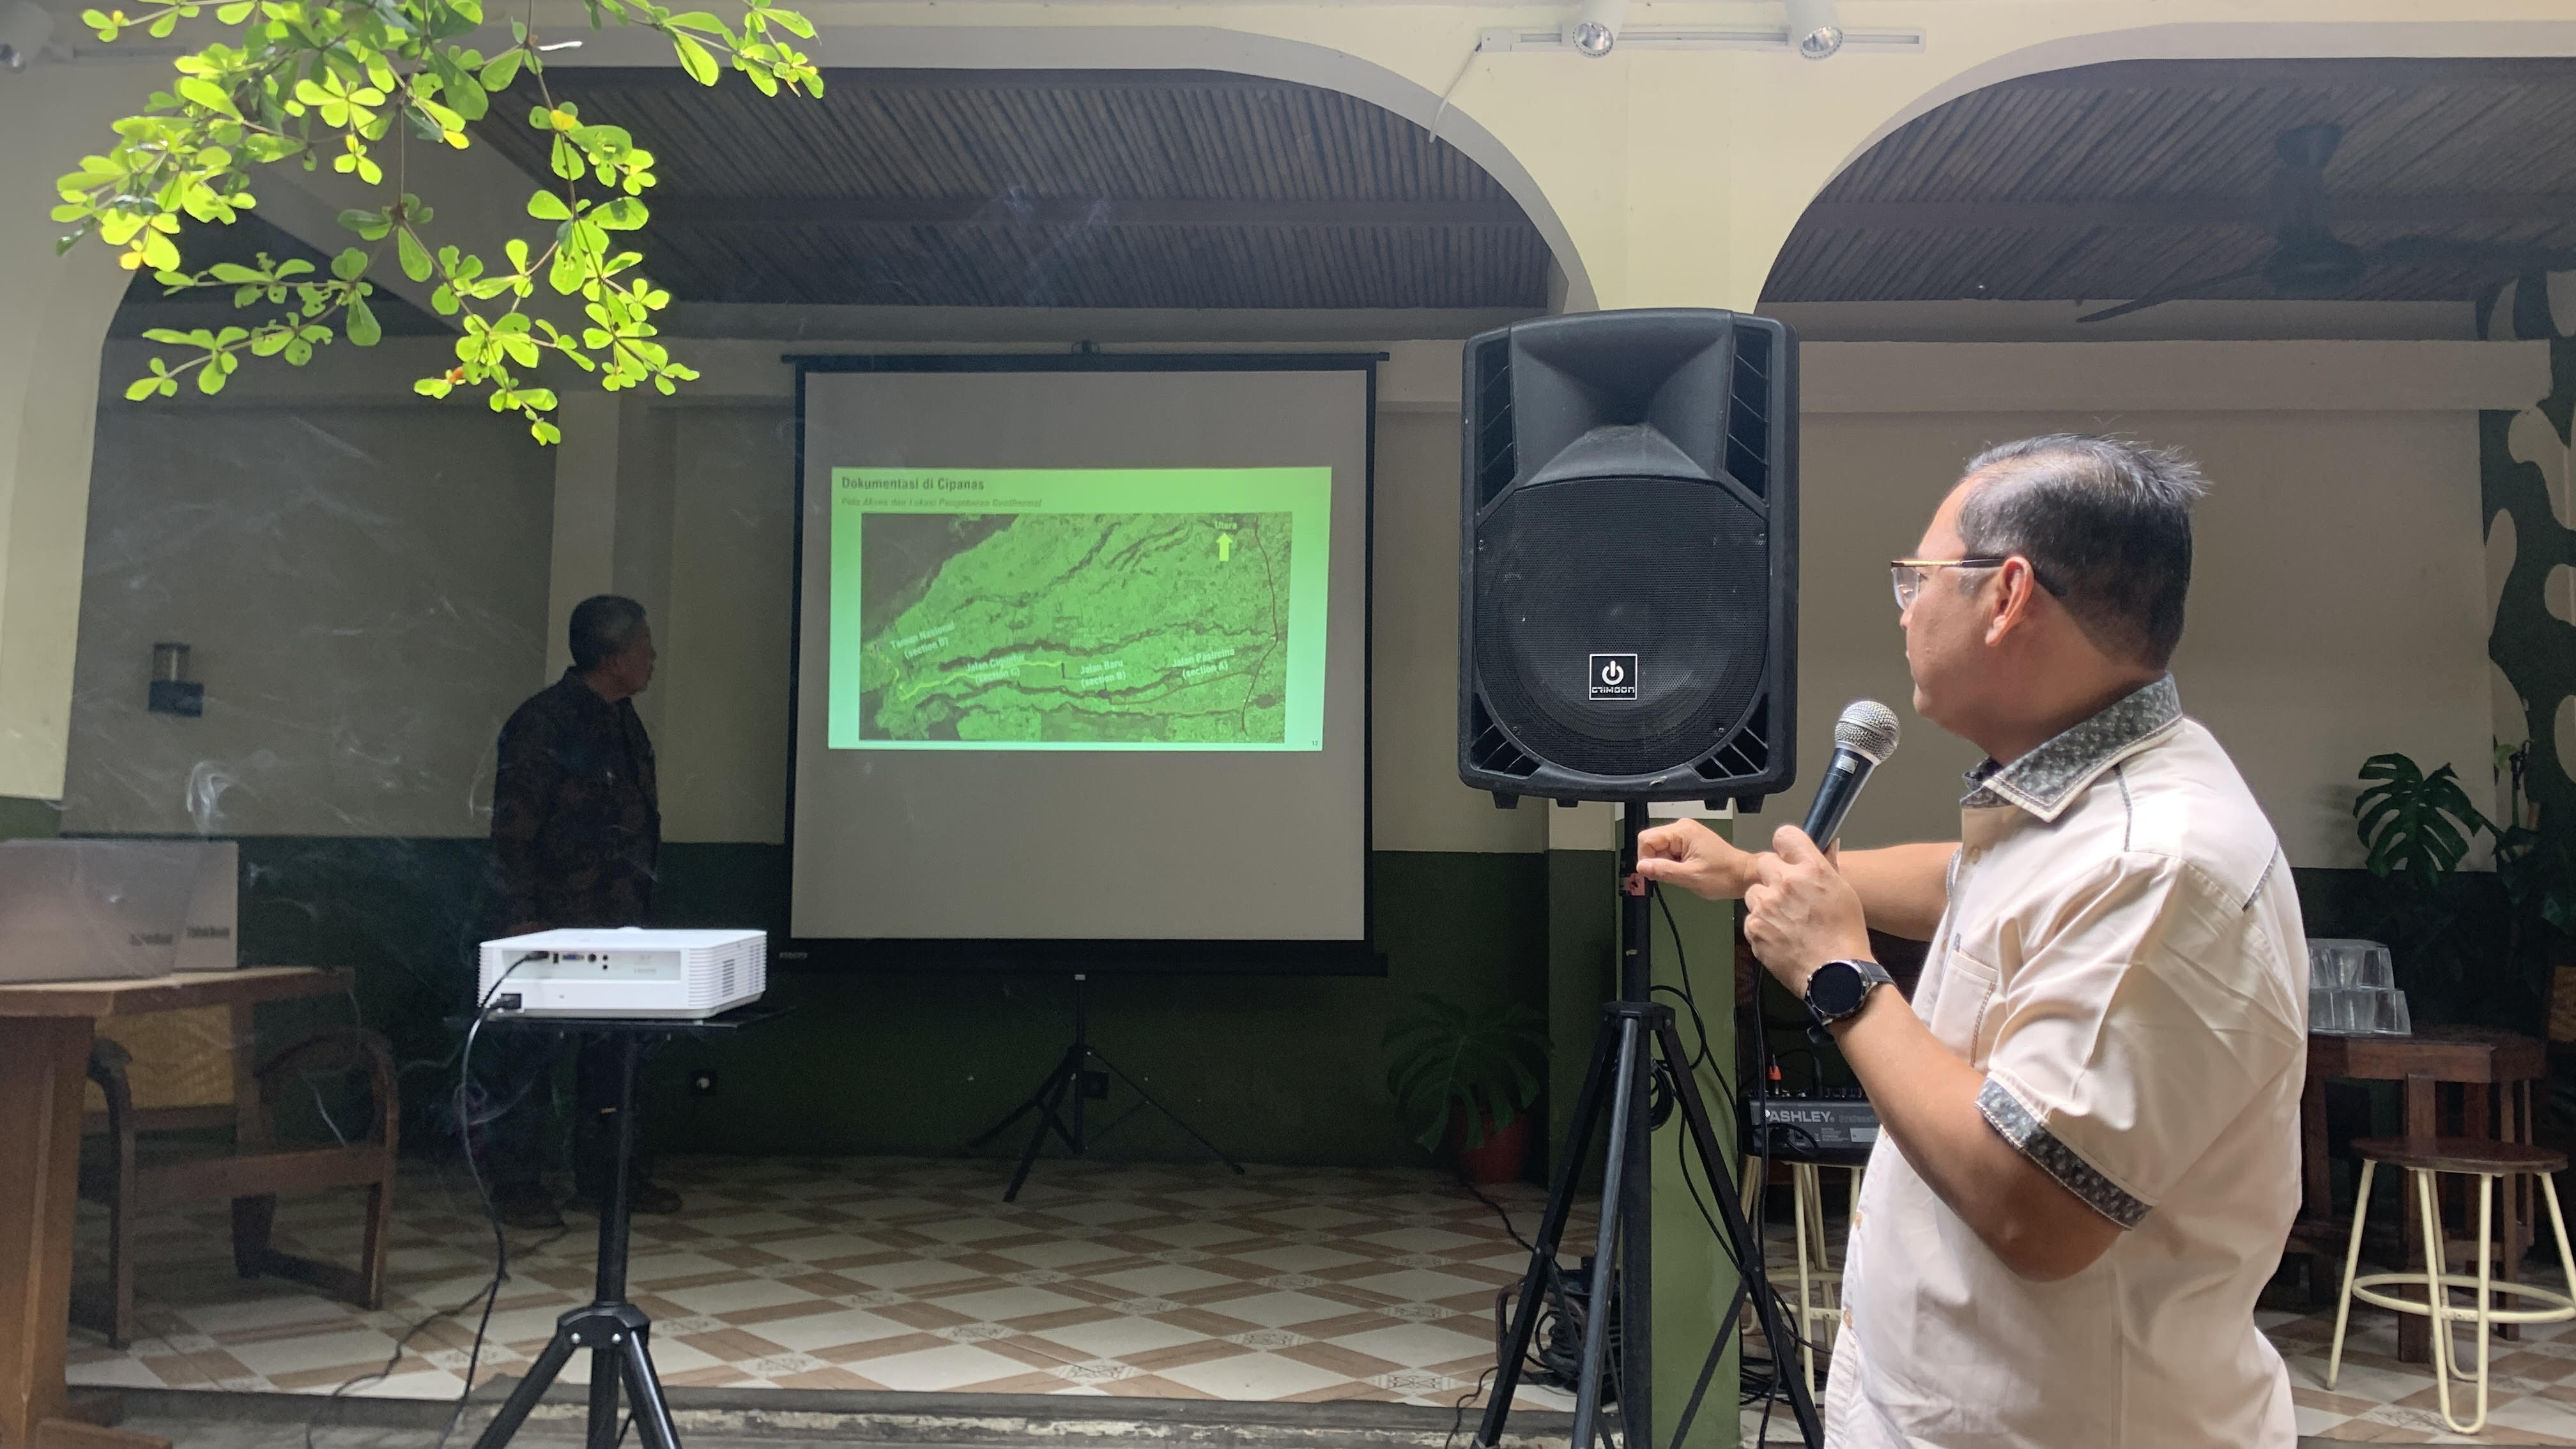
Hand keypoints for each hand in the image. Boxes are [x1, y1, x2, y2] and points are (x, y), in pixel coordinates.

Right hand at [1627, 818, 1757, 898]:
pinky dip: (1673, 863)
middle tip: (1673, 875)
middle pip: (1651, 843)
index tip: (1654, 874)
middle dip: (1657, 862)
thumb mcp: (1691, 877)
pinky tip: (1685, 870)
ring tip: (1683, 872)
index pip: (1646, 839)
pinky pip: (1669, 851)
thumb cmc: (1724, 875)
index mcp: (1683, 831)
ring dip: (1666, 864)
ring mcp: (1686, 834)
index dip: (1646, 859)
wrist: (1743, 876)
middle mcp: (1683, 828)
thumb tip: (1641, 867)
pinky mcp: (1688, 842)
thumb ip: (1664, 871)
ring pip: (1659, 849)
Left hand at [1743, 826, 1872, 995]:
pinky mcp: (1754, 928)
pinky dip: (1762, 926)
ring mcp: (1766, 906)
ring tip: (1786, 921)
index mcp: (1811, 869)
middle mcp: (1785, 882)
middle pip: (1765, 862)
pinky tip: (1781, 936)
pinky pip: (1751, 918)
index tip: (1788, 857)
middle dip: (1774, 876)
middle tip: (1789, 896)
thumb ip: (1828, 867)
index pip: (1785, 836)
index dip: (1785, 847)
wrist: (1836, 975)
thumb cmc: (1846, 936)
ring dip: (1765, 902)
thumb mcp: (1844, 893)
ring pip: (1755, 892)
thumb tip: (1828, 845)